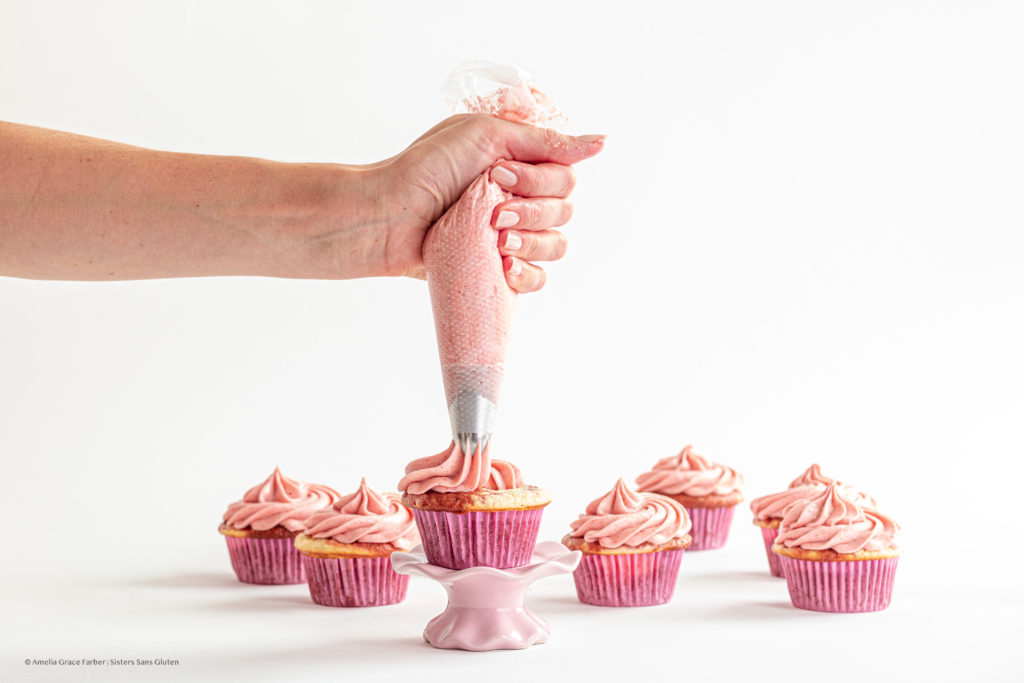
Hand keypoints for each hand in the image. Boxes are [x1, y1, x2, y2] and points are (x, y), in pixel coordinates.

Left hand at [370, 114, 603, 292]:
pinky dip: (527, 274)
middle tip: (495, 212)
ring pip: (556, 246)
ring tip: (498, 241)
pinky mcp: (496, 268)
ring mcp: (509, 235)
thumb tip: (601, 142)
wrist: (388, 216)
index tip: (500, 174)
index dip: (541, 180)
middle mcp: (519, 199)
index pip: (565, 176)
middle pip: (564, 212)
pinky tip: (505, 268)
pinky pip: (536, 279)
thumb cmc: (426, 168)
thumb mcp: (485, 136)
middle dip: (533, 212)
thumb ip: (545, 140)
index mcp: (519, 165)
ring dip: (532, 243)